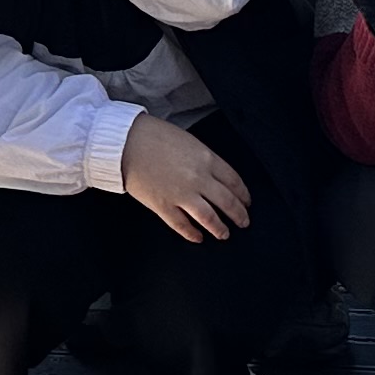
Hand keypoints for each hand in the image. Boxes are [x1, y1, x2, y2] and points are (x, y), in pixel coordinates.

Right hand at [120, 112, 255, 241]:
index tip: (247, 202)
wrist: (127, 143)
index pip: (234, 181)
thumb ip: (204, 159)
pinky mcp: (163, 206)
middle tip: (244, 222)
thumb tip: (214, 175)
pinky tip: (198, 238)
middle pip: (227, 202)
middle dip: (238, 214)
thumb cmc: (155, 136)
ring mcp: (181, 194)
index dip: (243, 194)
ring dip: (220, 228)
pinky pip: (183, 225)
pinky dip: (192, 234)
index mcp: (207, 159)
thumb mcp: (189, 141)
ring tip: (225, 234)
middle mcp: (199, 178)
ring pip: (209, 218)